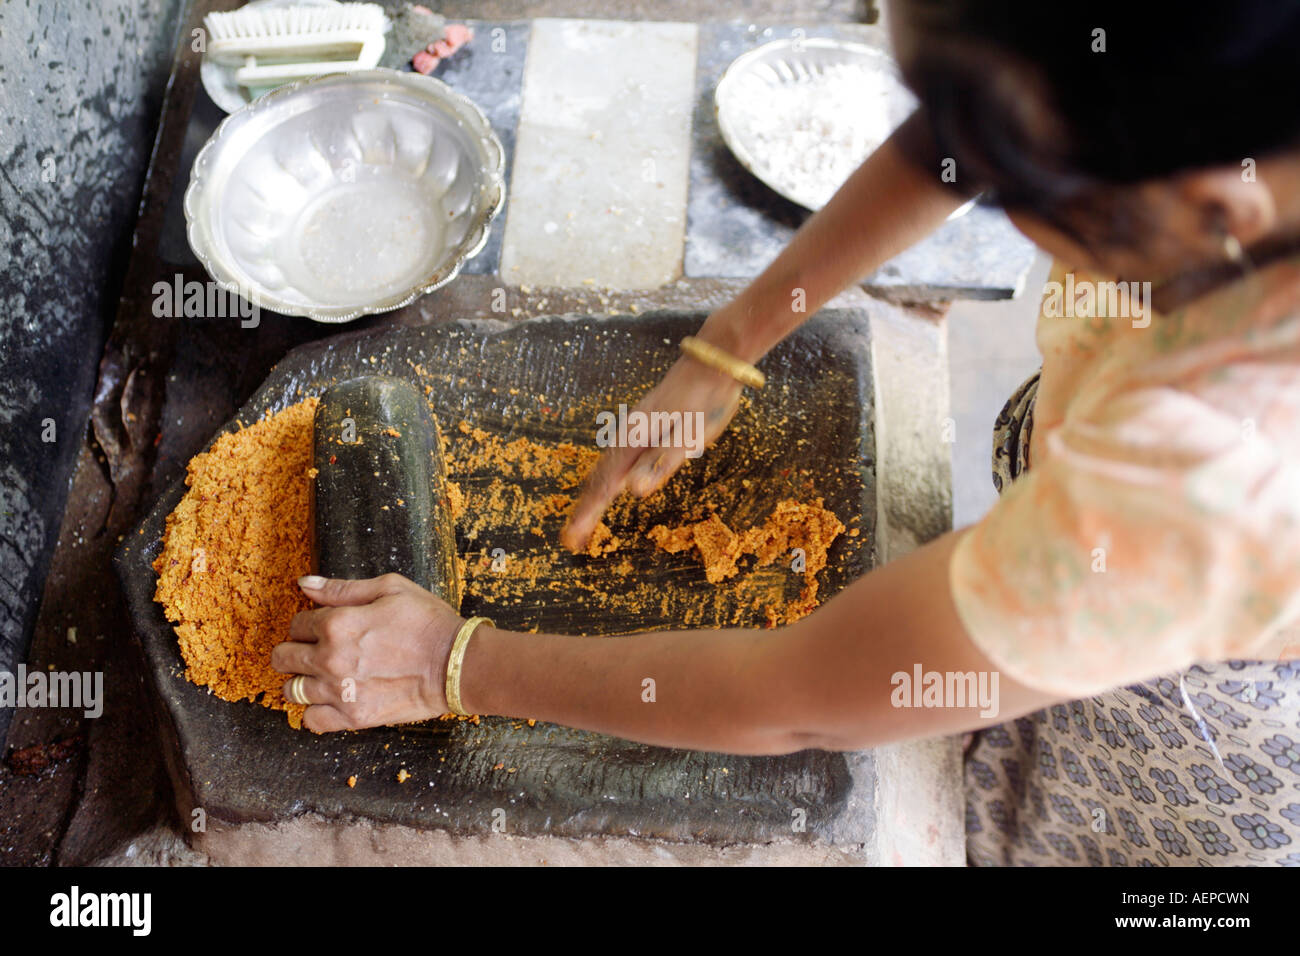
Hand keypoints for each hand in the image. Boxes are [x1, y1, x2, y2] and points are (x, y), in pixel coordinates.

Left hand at [272, 573, 462, 732]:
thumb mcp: (390, 589)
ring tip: (320, 677)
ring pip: (292, 690)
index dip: (307, 623)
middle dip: (294, 651)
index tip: (322, 627)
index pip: (297, 623)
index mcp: (337, 623)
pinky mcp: (353, 717)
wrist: (457, 663)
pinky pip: (311, 721)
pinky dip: (314, 712)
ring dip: (301, 681)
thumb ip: (342, 588)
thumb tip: (304, 583)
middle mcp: (330, 659)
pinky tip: (329, 701)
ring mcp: (340, 691)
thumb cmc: (428, 622)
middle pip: (284, 658)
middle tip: (314, 651)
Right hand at [562, 351, 742, 551]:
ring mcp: (634, 429)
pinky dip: (605, 477)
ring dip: (592, 494)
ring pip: (605, 467)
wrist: (711, 363)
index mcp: (634, 441)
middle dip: (584, 508)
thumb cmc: (704, 400)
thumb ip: (662, 462)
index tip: (572, 539)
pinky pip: (615, 458)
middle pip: (599, 477)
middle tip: (570, 539)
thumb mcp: (688, 435)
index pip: (604, 485)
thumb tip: (633, 490)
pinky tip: (609, 482)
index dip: (588, 513)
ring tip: (582, 518)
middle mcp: (627, 435)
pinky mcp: (643, 426)